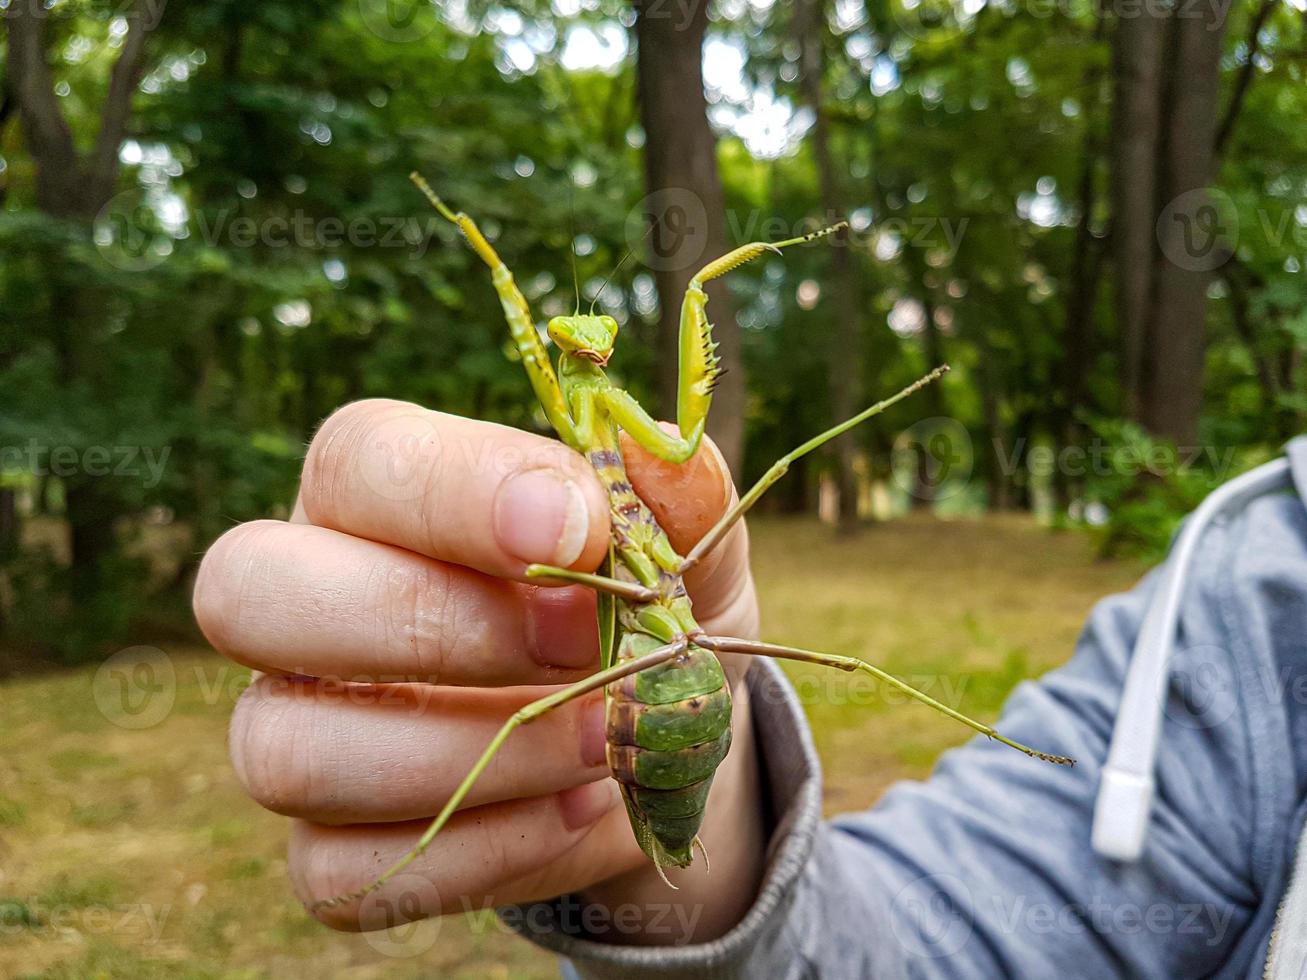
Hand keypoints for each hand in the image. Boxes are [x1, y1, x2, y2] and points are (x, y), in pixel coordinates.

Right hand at [193, 399, 765, 941]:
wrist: (655, 739)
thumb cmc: (642, 610)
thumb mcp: (682, 547)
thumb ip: (674, 498)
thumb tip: (659, 456)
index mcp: (379, 490)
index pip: (357, 458)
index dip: (456, 492)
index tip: (578, 533)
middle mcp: (305, 600)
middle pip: (249, 592)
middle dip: (426, 622)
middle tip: (576, 643)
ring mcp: (298, 727)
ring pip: (287, 751)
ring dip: (470, 758)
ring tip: (603, 743)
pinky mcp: (325, 846)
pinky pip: (341, 872)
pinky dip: (480, 852)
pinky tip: (578, 811)